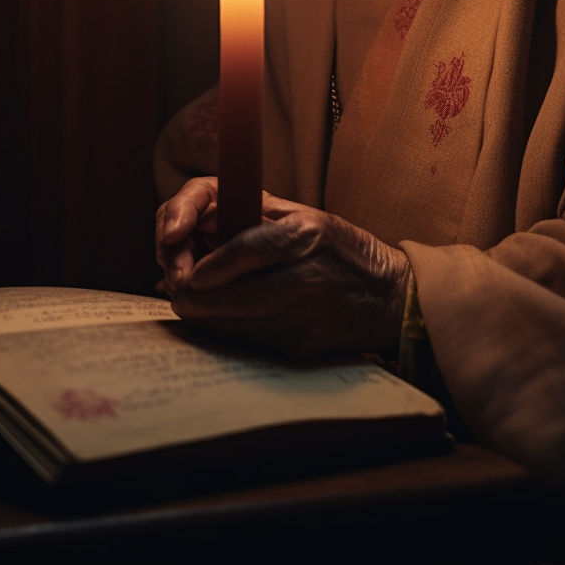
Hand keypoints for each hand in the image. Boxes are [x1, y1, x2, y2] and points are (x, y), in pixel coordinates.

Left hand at [155, 177, 409, 358]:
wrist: (388, 297)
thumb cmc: (340, 248)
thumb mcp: (302, 215)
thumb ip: (251, 217)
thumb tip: (196, 227)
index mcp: (307, 233)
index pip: (250, 249)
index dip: (214, 264)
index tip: (191, 273)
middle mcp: (307, 277)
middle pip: (234, 296)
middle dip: (194, 296)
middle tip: (175, 288)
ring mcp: (304, 318)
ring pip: (234, 326)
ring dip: (204, 317)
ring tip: (190, 303)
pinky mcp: (299, 348)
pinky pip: (247, 344)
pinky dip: (224, 333)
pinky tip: (215, 321)